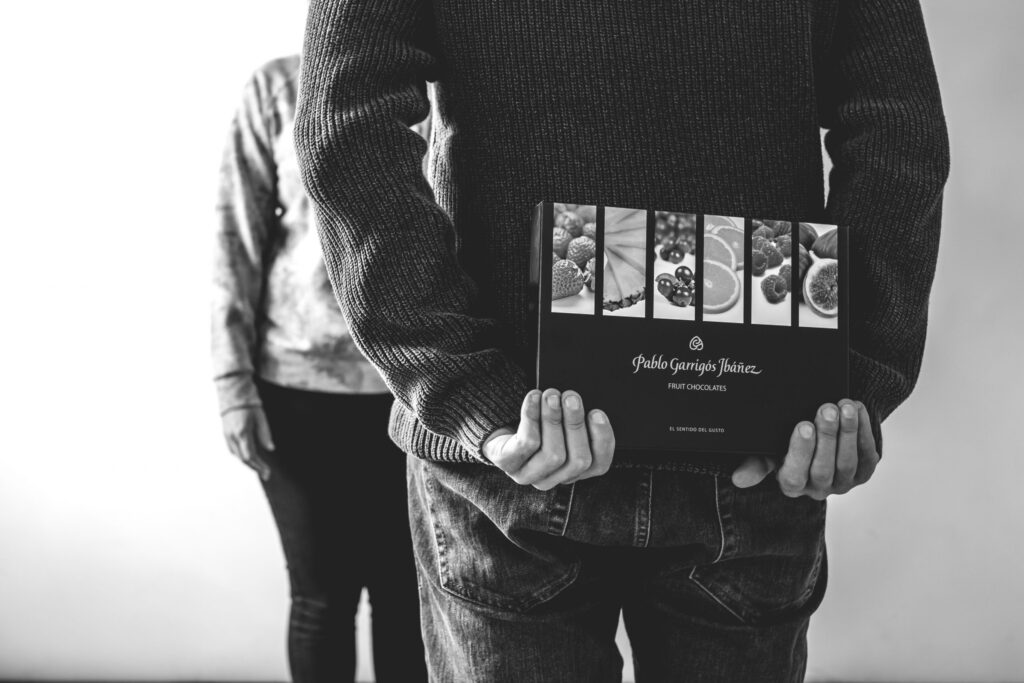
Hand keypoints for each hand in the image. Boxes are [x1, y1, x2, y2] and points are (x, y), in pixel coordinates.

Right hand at [221, 406, 274, 480]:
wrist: (233, 394)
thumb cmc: (249, 404)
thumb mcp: (261, 418)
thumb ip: (265, 434)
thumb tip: (270, 449)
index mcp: (242, 433)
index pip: (249, 456)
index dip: (258, 466)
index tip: (267, 472)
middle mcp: (232, 437)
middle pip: (243, 458)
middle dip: (255, 467)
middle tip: (266, 474)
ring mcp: (227, 436)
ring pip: (237, 455)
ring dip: (248, 463)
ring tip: (260, 467)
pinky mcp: (225, 434)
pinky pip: (233, 450)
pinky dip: (241, 456)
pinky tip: (249, 458)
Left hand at [482, 389, 614, 489]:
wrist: (498, 431)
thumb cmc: (537, 426)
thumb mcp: (561, 425)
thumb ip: (577, 420)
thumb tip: (586, 404)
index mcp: (572, 471)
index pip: (599, 464)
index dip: (603, 440)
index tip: (597, 413)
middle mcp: (553, 478)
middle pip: (577, 460)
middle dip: (576, 425)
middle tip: (571, 397)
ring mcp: (529, 475)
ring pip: (553, 455)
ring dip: (554, 420)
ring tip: (552, 395)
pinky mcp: (508, 463)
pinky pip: (526, 444)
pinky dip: (532, 417)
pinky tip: (534, 398)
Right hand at [732, 399, 878, 499]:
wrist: (819, 436)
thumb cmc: (788, 443)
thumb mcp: (768, 452)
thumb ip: (756, 464)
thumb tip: (738, 479)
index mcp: (791, 484)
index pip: (794, 475)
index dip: (800, 451)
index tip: (803, 425)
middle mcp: (818, 489)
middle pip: (824, 468)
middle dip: (827, 437)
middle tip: (826, 409)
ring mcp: (843, 482)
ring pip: (847, 462)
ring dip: (847, 432)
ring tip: (844, 406)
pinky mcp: (863, 473)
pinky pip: (867, 455)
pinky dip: (863, 431)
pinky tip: (857, 410)